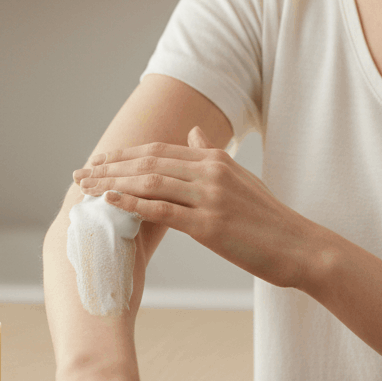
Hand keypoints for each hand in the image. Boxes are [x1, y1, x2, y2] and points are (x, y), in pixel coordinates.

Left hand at [73, 126, 317, 289]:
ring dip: (113, 183)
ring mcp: (210, 197)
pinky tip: (111, 202)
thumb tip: (193, 133)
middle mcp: (210, 171)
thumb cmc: (268, 217)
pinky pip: (163, 210)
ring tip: (88, 187)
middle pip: (148, 162)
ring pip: (150, 182)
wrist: (300, 247)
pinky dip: (133, 203)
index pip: (158, 150)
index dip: (125, 154)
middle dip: (110, 166)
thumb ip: (212, 155)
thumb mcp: (241, 177)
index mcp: (214, 159)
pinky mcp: (210, 225)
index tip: (99, 160)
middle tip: (81, 172)